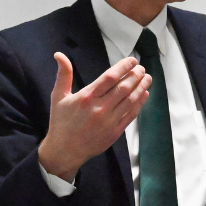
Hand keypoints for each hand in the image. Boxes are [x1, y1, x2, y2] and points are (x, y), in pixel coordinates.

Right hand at [37, 53, 150, 181]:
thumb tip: (59, 54)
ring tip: (147, 78)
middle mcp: (99, 108)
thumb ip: (63, 74)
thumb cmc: (61, 122)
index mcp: (86, 97)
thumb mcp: (58, 97)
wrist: (65, 151)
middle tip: (142, 68)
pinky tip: (144, 94)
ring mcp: (109, 121)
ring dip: (141, 87)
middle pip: (123, 88)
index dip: (123, 67)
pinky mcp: (115, 132)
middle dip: (135, 76)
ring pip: (130, 100)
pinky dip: (139, 103)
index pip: (110, 77)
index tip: (132, 61)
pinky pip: (131, 115)